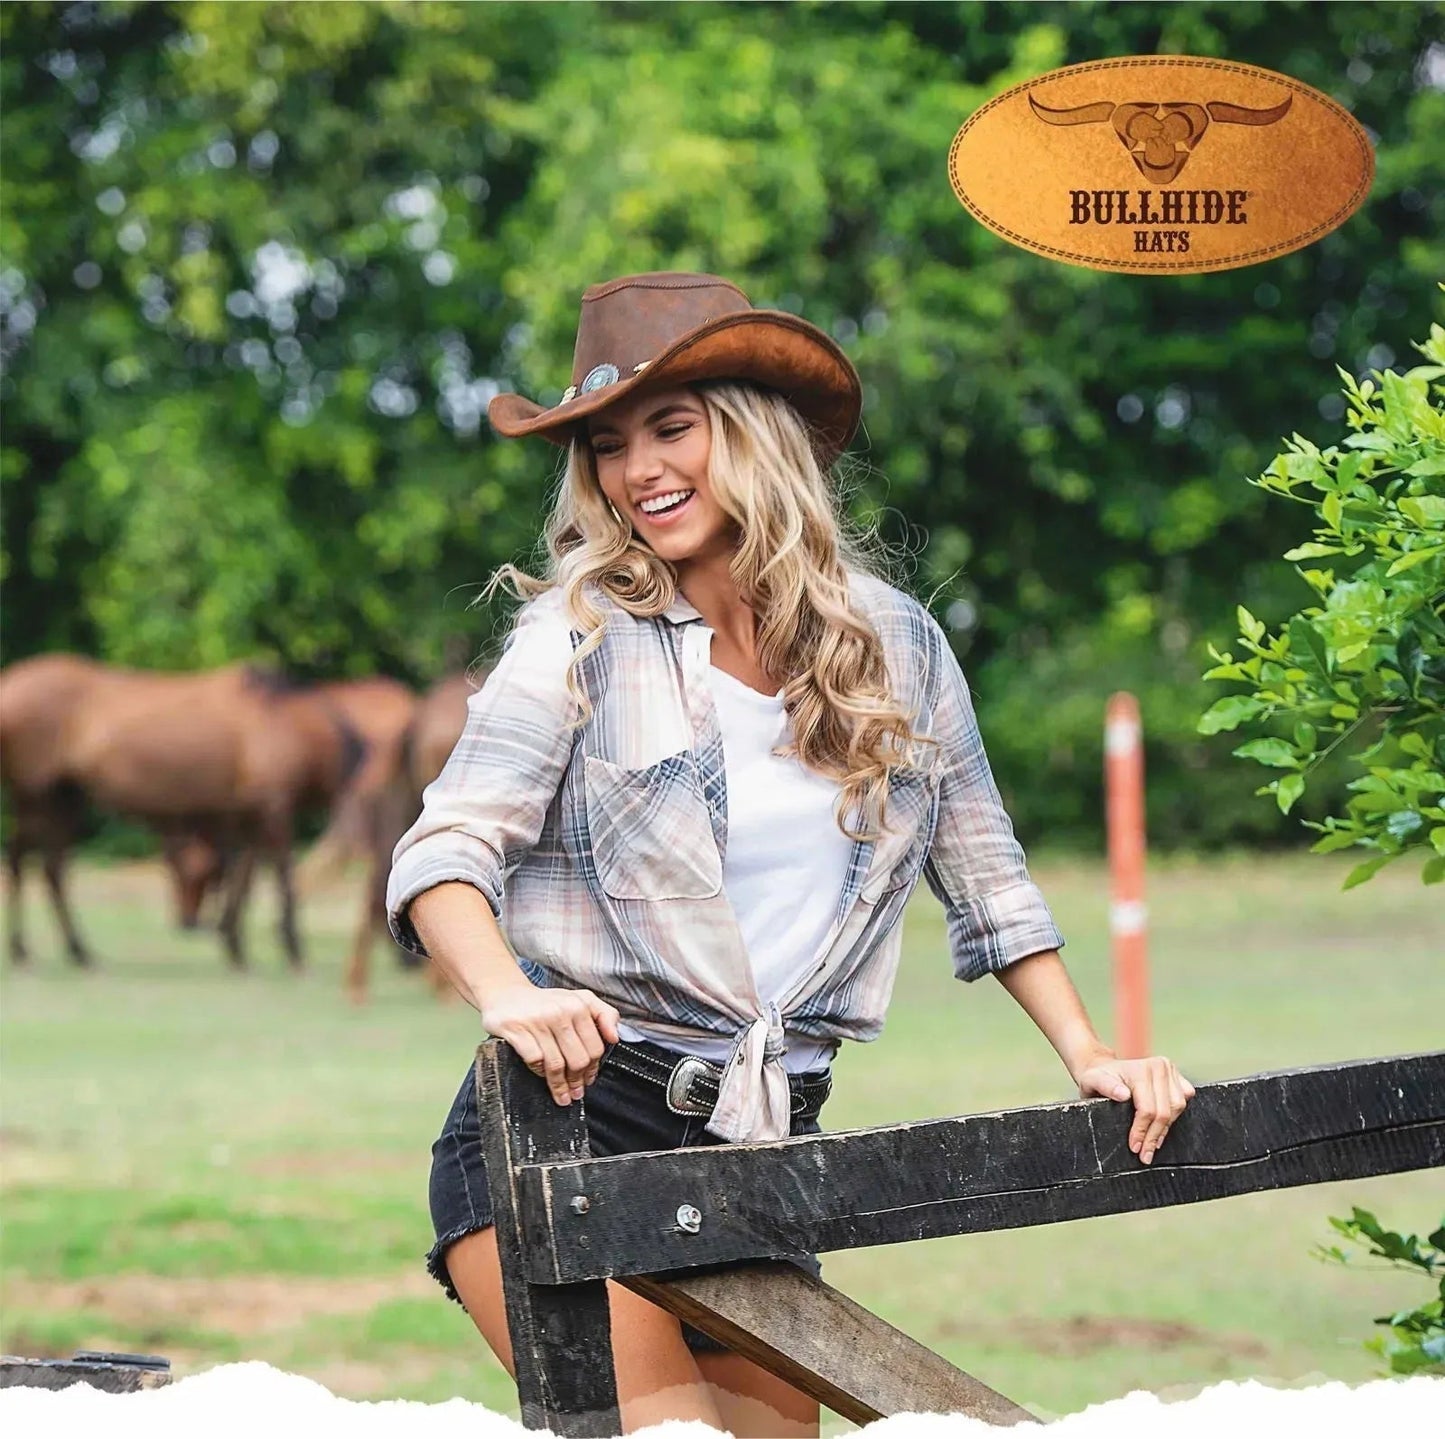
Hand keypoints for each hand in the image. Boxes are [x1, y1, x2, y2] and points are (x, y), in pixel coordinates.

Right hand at [481, 983, 621, 1106]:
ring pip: (556, 1064)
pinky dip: (539, 1072)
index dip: (593, 1068)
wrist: (506, 994)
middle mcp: (560, 1011)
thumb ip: (604, 1014)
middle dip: (578, 1081)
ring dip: (560, 1085)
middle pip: (578, 1059)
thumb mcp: (579, 999)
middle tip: (576, 1092)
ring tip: (562, 1096)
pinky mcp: (517, 1029)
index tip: (589, 1079)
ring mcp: (537, 1021)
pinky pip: (535, 1060)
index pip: (595, 1047)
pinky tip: (541, 1075)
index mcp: (578, 1005)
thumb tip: (615, 1037)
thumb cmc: (545, 1003)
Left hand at [1074, 1053, 1195, 1165]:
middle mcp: (1159, 1066)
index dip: (1142, 1131)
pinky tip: (1162, 1127)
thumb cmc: (1099, 1078)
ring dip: (1165, 1129)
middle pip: (1164, 1111)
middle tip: (1145, 1154)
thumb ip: (1106, 1086)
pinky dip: (1176, 1116)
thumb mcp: (1093, 1081)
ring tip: (1152, 1143)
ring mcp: (1171, 1070)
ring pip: (1178, 1107)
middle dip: (1153, 1136)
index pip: (1148, 1109)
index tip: (1135, 1147)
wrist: (1106, 1069)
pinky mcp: (1178, 1076)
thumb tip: (1123, 1094)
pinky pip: (1186, 1100)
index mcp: (1140, 1069)